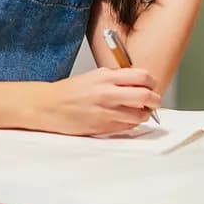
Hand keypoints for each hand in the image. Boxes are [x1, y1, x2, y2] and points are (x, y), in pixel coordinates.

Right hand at [37, 67, 160, 135]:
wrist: (49, 106)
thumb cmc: (70, 91)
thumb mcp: (94, 76)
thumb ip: (117, 78)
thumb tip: (139, 83)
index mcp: (105, 77)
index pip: (142, 77)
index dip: (151, 82)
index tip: (151, 85)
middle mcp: (107, 93)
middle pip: (146, 97)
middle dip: (154, 100)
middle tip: (153, 101)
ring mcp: (106, 112)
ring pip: (140, 115)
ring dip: (143, 114)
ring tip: (139, 112)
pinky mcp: (103, 127)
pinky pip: (128, 127)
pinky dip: (131, 123)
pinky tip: (124, 118)